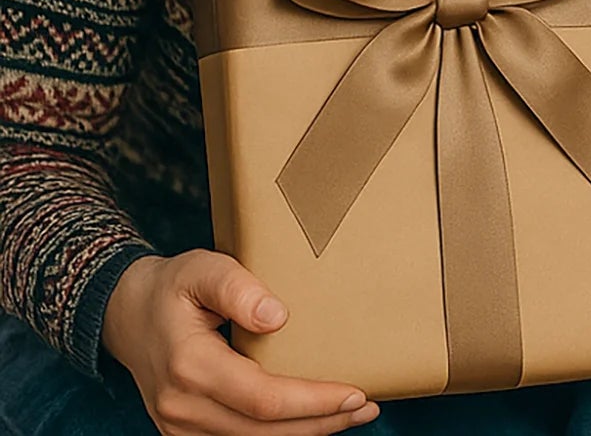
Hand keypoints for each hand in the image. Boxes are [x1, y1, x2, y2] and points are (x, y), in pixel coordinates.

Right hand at [103, 251, 379, 435]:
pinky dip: (278, 435)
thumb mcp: (202, 268)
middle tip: (368, 407)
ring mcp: (179, 427)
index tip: (355, 392)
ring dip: (305, 433)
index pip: (262, 399)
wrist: (126, 314)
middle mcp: (182, 407)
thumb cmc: (171, 286)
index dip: (312, 401)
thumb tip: (278, 316)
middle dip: (321, 423)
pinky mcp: (183, 433)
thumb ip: (237, 287)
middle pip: (262, 432)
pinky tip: (311, 420)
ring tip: (351, 415)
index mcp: (190, 366)